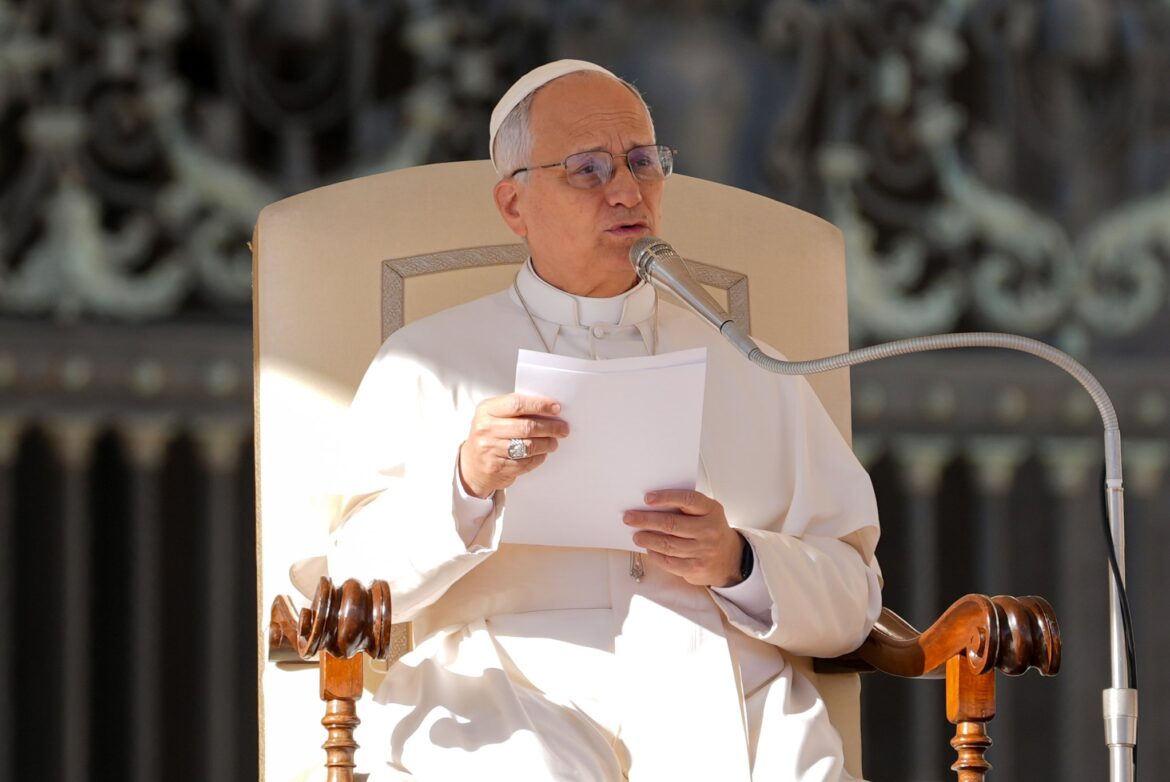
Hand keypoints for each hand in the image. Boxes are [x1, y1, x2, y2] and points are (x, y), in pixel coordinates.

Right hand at [458, 394, 568, 498]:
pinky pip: (526, 462)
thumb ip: (516, 410)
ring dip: (547, 444)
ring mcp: (490, 449)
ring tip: (554, 442)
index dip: (540, 405)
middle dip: (550, 427)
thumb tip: (548, 409)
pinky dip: (538, 458)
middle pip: (526, 426)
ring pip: (528, 446)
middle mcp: (486, 428)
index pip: (517, 404)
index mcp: (486, 410)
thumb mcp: (494, 415)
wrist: (472, 464)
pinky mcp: (497, 467)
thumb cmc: (489, 435)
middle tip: (563, 428)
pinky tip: (542, 453)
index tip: (556, 408)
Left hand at [623, 490, 744, 587]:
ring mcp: (704, 551)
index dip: (666, 498)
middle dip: (646, 520)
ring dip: (647, 539)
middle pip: (671, 524)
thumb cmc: (711, 530)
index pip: (687, 499)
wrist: (730, 559)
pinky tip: (649, 549)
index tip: (647, 498)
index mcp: (711, 510)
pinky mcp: (696, 568)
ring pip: (668, 544)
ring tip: (636, 535)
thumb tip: (652, 506)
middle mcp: (709, 530)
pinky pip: (669, 562)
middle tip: (629, 518)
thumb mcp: (707, 513)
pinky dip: (655, 555)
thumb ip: (686, 507)